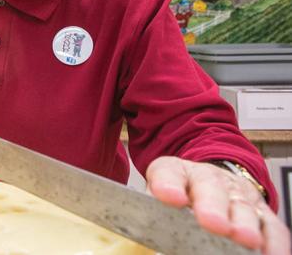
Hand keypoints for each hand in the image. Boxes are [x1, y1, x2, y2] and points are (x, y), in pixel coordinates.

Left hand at [146, 156, 290, 253]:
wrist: (208, 178)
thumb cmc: (178, 192)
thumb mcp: (158, 193)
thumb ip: (150, 211)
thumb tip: (144, 239)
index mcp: (175, 171)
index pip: (168, 173)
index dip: (168, 184)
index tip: (169, 197)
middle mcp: (208, 178)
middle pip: (210, 189)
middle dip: (213, 207)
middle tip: (213, 223)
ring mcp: (237, 194)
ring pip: (243, 207)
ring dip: (245, 225)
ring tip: (245, 241)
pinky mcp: (261, 211)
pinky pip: (271, 226)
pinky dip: (273, 241)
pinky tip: (271, 254)